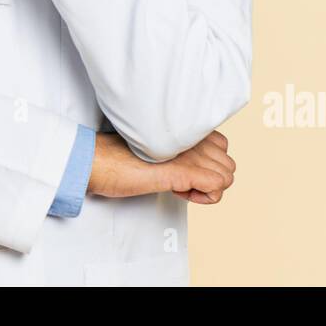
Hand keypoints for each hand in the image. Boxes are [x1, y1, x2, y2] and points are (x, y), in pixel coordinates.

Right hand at [87, 130, 235, 204]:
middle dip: (210, 179)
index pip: (222, 147)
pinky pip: (216, 187)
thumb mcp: (156, 148)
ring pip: (226, 177)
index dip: (206, 165)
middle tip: (183, 181)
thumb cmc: (118, 156)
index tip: (183, 170)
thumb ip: (176, 150)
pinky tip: (182, 192)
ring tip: (181, 187)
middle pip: (228, 164)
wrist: (98, 160)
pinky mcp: (182, 171)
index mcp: (186, 129)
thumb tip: (189, 169)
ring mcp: (189, 154)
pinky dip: (204, 197)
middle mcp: (192, 138)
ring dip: (207, 188)